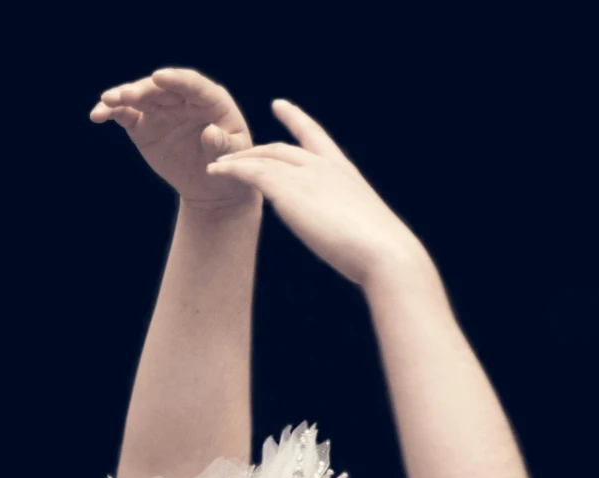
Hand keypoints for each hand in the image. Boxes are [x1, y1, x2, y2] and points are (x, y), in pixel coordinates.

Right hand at [89, 67, 256, 209]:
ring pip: (140, 97)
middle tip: (125, 95)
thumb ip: (222, 144)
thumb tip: (210, 133)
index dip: (175, 79)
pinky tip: (97, 115)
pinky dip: (111, 112)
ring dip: (121, 97)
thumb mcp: (233, 157)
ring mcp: (161, 111)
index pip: (192, 84)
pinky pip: (126, 114)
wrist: (210, 187)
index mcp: (210, 100)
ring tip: (106, 101)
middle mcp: (183, 99)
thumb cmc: (229, 168)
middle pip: (160, 88)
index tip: (158, 76)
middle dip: (142, 90)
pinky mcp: (144, 125)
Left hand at [205, 100, 427, 286]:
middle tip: (234, 150)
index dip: (296, 119)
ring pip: (262, 157)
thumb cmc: (380, 250)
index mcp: (344, 172)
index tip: (280, 105)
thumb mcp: (363, 228)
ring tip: (217, 166)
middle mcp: (324, 165)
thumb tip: (350, 242)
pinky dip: (231, 170)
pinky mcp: (288, 187)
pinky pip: (251, 172)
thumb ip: (348, 223)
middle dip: (255, 148)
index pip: (315, 136)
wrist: (383, 251)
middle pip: (281, 148)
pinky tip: (215, 172)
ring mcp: (307, 174)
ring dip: (237, 160)